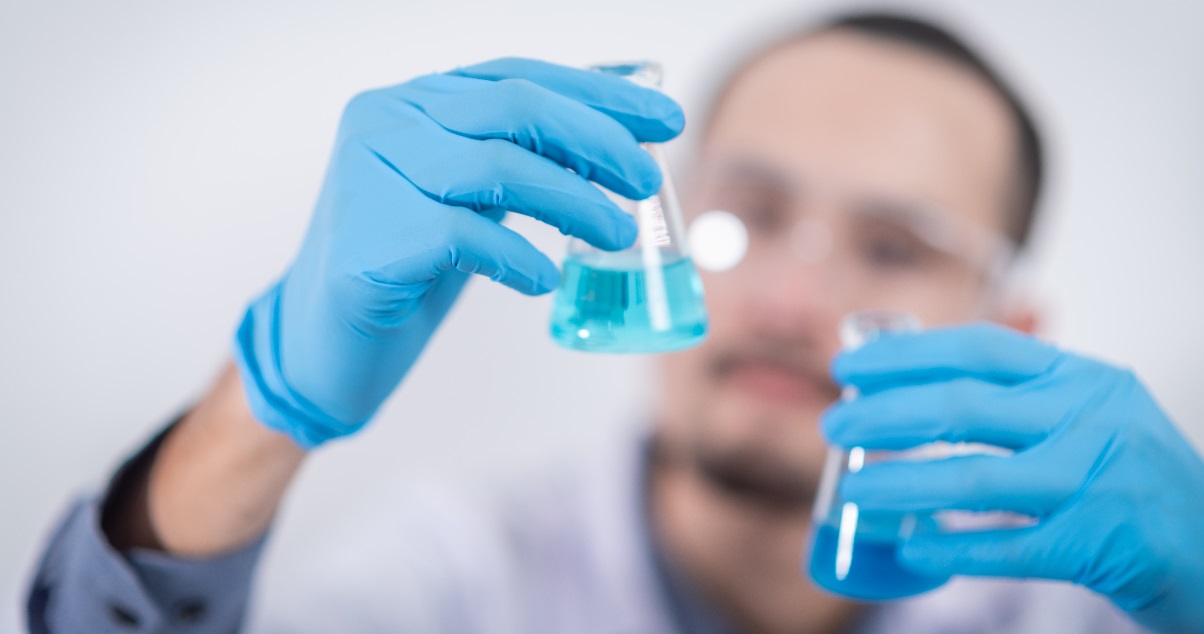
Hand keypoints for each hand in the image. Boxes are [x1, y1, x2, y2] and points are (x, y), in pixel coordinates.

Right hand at [233, 57, 683, 447]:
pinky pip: (463, 236)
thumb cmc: (408, 263)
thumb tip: (616, 132)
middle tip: (647, 179)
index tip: (663, 117)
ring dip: (573, 201)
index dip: (596, 94)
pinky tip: (542, 280)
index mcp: (413, 101)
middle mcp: (386, 121)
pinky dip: (517, 258)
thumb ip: (522, 157)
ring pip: (495, 167)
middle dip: (596, 141)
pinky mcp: (367, 238)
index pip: (517, 77)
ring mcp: (368, 174)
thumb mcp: (470, 196)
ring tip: (617, 235)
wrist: (326, 340)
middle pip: (513, 109)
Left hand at [822, 324, 1203, 632]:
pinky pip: (1006, 547)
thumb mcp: (1092, 414)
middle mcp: (1091, 418)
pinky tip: (910, 549)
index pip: (979, 349)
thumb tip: (912, 390)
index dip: (906, 356)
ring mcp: (1096, 481)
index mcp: (1082, 377)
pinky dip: (952, 550)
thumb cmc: (1134, 477)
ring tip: (850, 494)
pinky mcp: (1098, 544)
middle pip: (962, 408)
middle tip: (833, 427)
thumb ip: (1022, 398)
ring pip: (973, 479)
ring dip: (900, 487)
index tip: (850, 369)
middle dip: (884, 416)